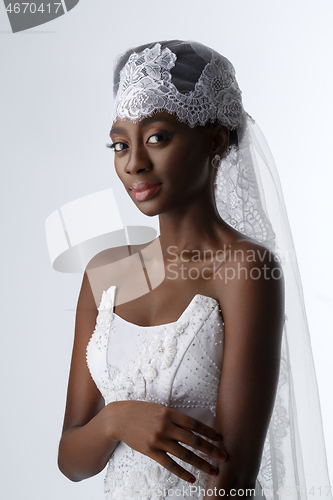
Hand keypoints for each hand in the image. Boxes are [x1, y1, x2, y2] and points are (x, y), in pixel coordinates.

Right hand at [107, 401, 226, 482]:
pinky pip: (170, 464)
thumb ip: (175, 417)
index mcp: (170, 413)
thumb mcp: (159, 408)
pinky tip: (192, 478)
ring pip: (185, 454)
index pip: (195, 424)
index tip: (220, 438)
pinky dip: (182, 472)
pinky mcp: (151, 451)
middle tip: (224, 456)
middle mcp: (166, 426)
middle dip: (211, 449)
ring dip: (201, 463)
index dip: (209, 432)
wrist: (119, 418)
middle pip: (194, 440)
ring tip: (213, 470)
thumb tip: (193, 428)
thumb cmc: (141, 411)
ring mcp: (158, 440)